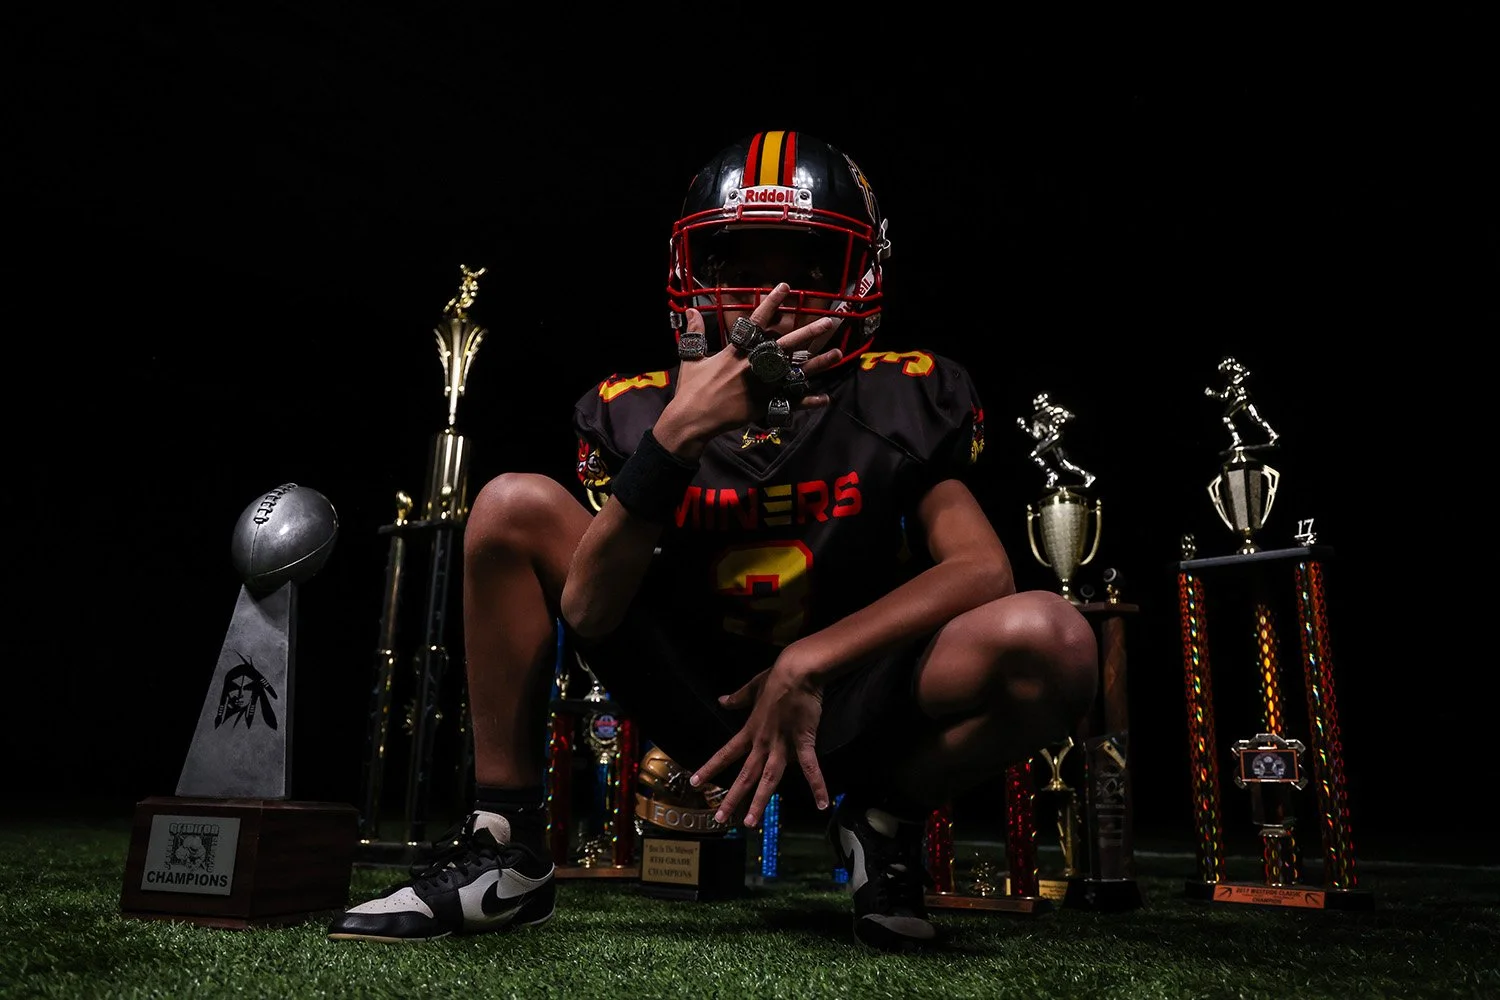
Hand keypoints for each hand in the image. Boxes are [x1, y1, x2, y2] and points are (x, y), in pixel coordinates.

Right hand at [660, 284, 843, 452]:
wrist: (692, 421)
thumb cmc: (691, 390)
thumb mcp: (691, 359)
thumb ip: (694, 333)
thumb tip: (690, 309)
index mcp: (735, 353)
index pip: (756, 322)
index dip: (771, 303)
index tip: (784, 287)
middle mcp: (752, 367)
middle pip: (785, 346)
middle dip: (808, 333)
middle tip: (829, 321)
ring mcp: (761, 387)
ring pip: (795, 373)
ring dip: (817, 363)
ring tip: (837, 353)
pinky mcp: (764, 406)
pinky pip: (790, 403)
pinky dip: (807, 401)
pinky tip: (825, 398)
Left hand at [689, 657, 828, 827]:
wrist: (797, 671)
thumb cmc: (776, 677)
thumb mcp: (752, 688)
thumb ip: (737, 698)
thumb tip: (722, 701)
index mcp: (750, 731)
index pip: (725, 753)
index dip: (710, 769)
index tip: (695, 783)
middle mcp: (762, 742)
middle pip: (745, 775)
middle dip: (732, 798)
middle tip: (720, 819)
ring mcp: (782, 744)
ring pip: (768, 779)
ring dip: (759, 802)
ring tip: (750, 823)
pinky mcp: (802, 742)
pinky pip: (810, 768)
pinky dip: (817, 786)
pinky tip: (822, 804)